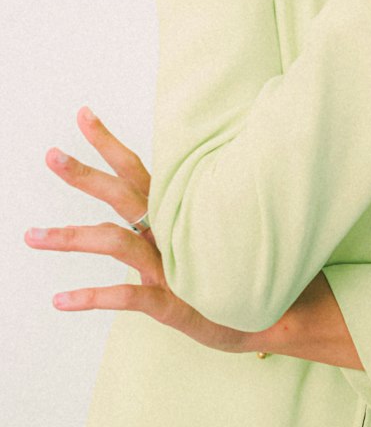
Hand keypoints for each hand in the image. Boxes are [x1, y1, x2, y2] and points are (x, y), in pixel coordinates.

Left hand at [25, 108, 362, 366]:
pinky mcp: (173, 302)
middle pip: (121, 195)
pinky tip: (60, 300)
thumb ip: (195, 206)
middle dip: (83, 174)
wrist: (282, 310)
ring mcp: (170, 266)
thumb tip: (181, 182)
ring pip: (113, 242)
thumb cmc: (245, 267)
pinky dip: (92, 297)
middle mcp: (170, 232)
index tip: (81, 116)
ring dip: (69, 237)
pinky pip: (126, 296)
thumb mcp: (218, 231)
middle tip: (50, 155)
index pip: (137, 168)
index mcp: (178, 212)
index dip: (107, 143)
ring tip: (31, 236)